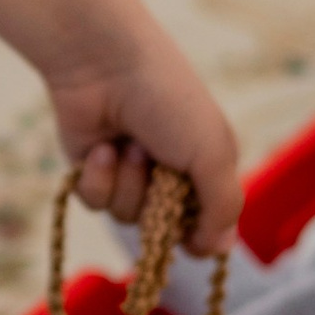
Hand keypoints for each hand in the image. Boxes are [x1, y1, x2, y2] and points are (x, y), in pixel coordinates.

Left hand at [49, 31, 241, 259]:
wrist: (104, 63)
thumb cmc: (168, 100)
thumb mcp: (212, 153)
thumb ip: (222, 207)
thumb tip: (220, 251)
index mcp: (206, 166)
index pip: (205, 226)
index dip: (195, 231)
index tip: (188, 224)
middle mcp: (169, 173)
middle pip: (163, 229)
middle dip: (157, 201)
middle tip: (157, 165)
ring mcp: (129, 172)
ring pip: (126, 218)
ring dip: (128, 182)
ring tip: (128, 144)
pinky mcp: (92, 170)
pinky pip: (95, 203)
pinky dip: (99, 177)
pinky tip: (102, 146)